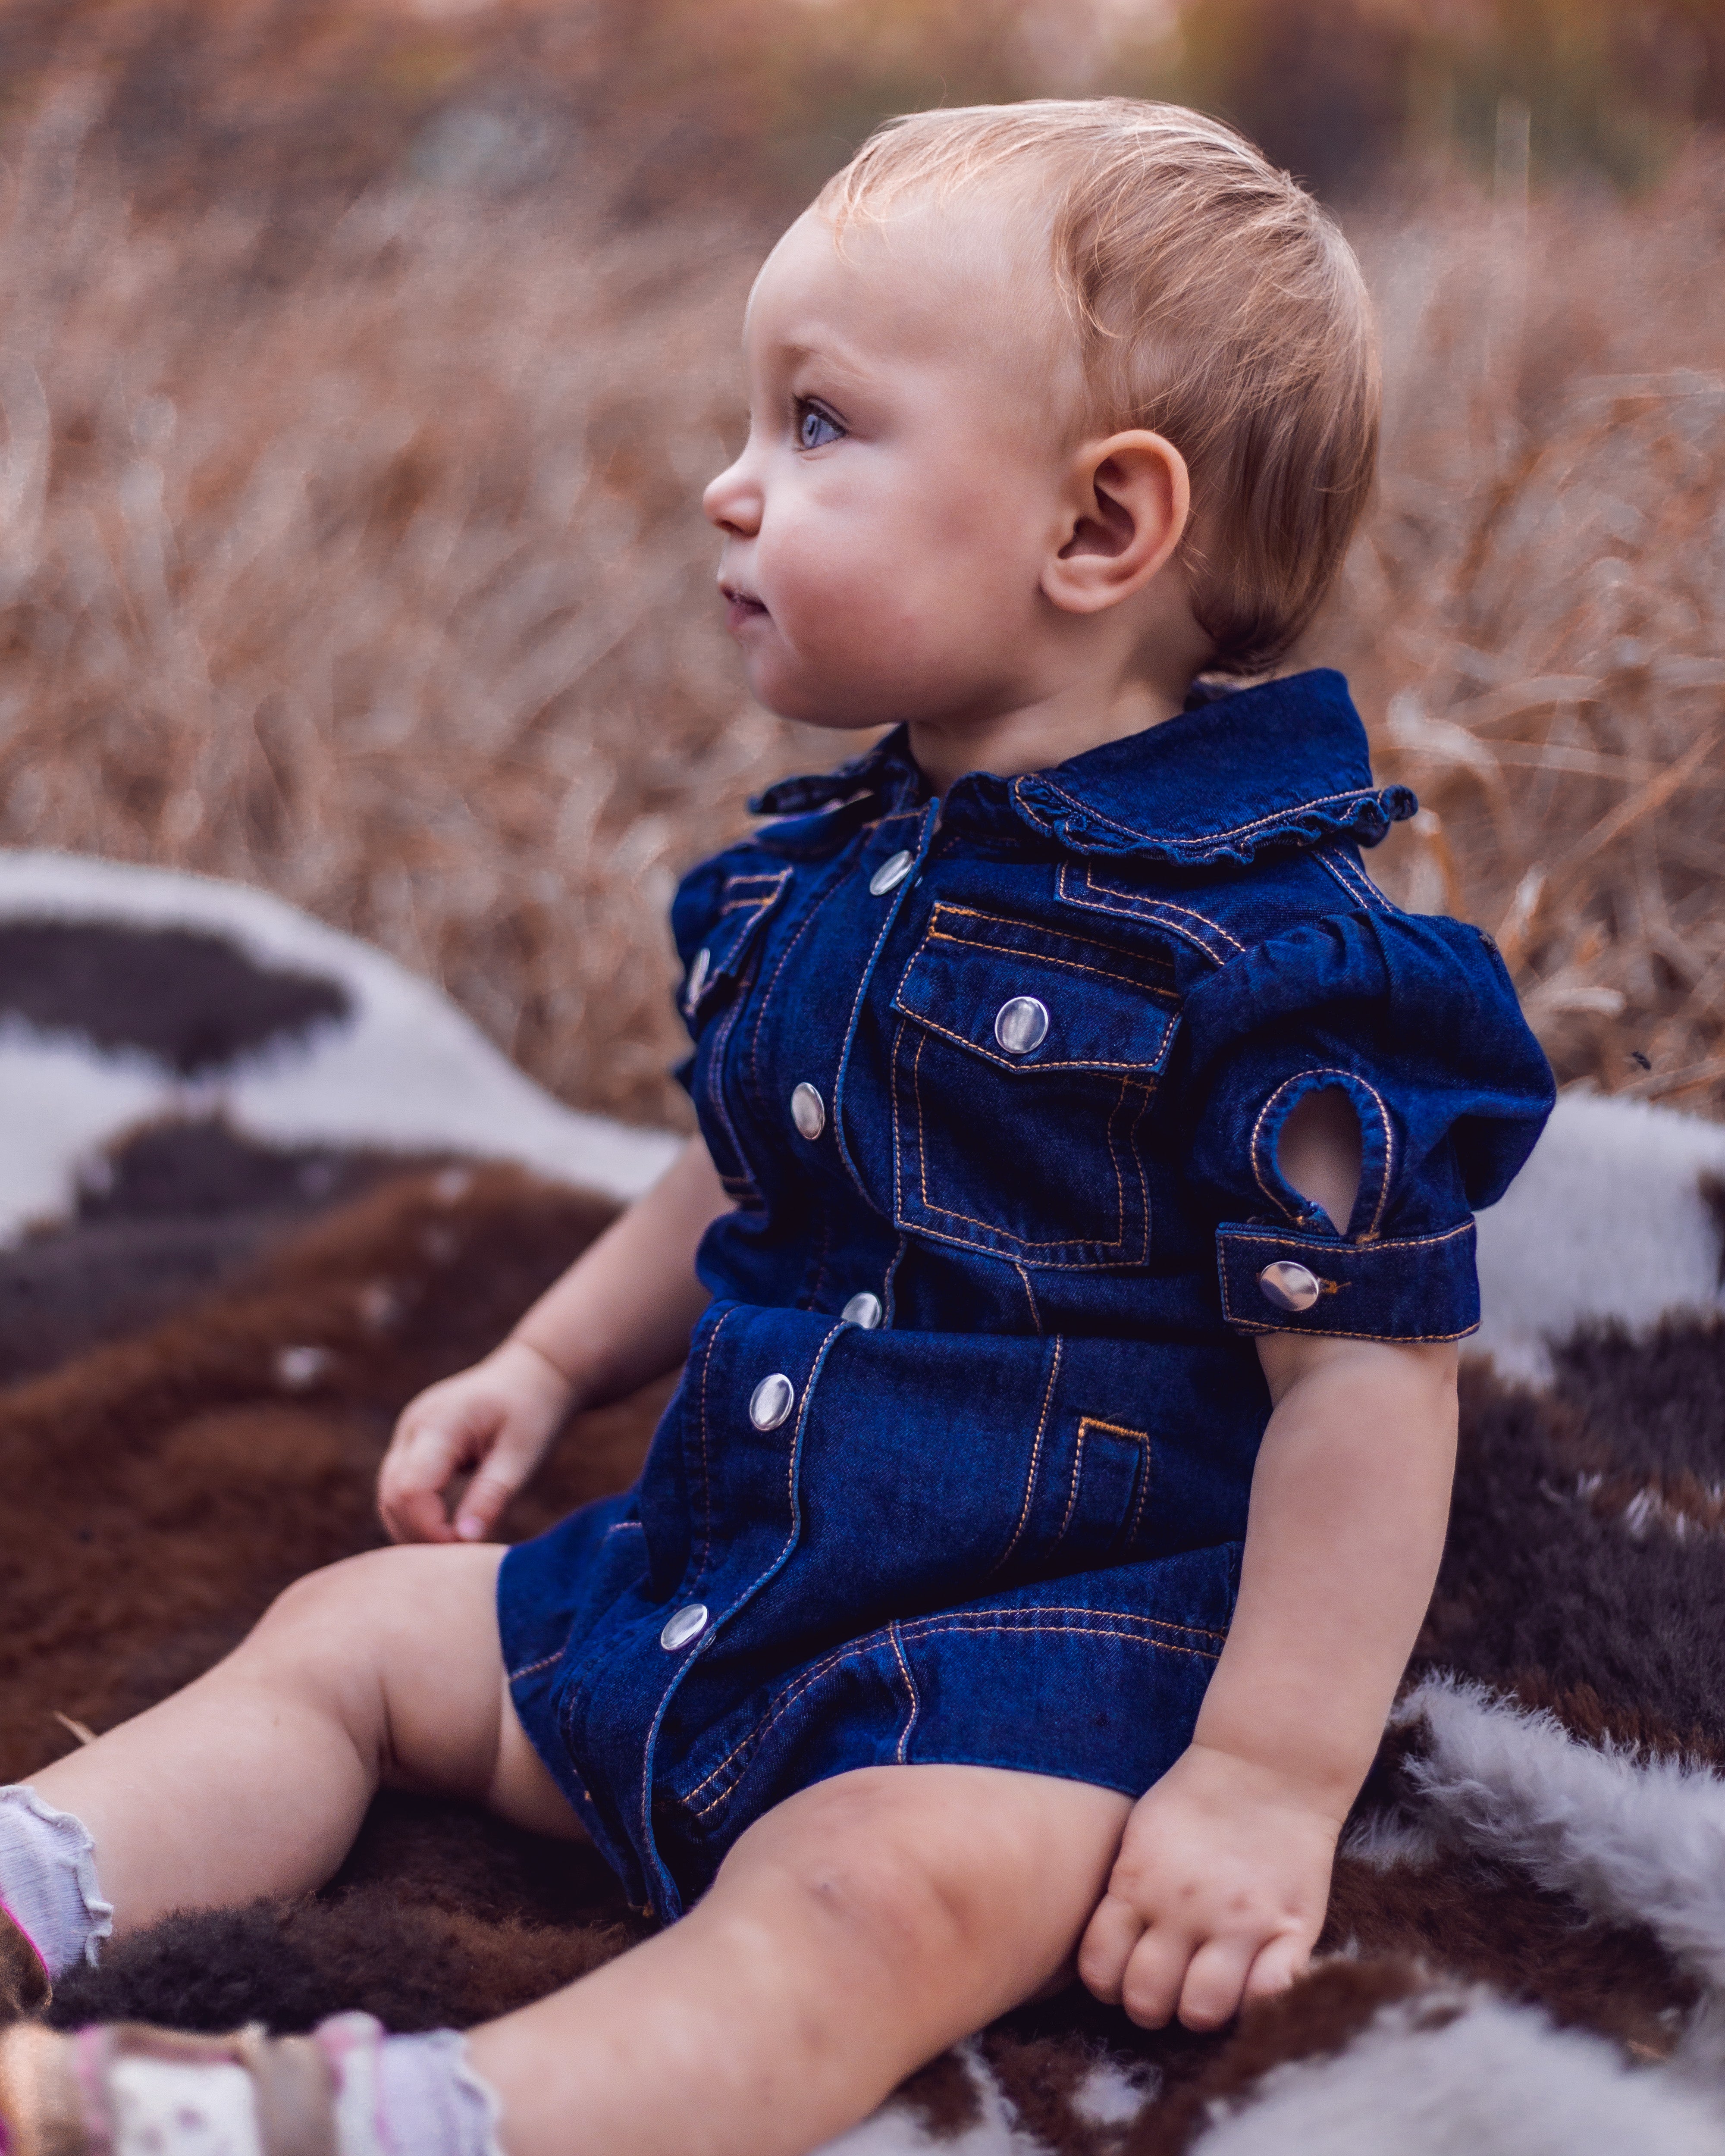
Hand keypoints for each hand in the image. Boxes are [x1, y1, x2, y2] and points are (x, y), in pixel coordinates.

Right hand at [377, 1339, 575, 1544]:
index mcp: (441, 1423)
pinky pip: (400, 1486)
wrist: (533, 1373)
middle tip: (462, 1556)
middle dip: (420, 1533)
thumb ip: (493, 1494)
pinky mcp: (414, 1444)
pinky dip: (417, 1513)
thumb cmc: (534, 1410)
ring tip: (457, 1546)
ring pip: (389, 1494)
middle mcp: (414, 1426)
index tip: (466, 1547)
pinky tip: (447, 1531)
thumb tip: (465, 1541)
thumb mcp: (523, 1453)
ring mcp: (409, 1433)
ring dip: (415, 1527)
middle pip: (392, 1495)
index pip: (410, 1489)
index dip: (429, 1528)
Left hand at [1076, 1742, 1339, 2030]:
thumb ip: (1123, 1892)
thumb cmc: (1193, 1800)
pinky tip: (1252, 1980)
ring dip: (1201, 2008)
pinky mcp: (1291, 1928)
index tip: (1123, 1975)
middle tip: (1168, 1987)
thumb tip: (1107, 1952)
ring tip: (1208, 1986)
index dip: (1108, 1984)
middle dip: (1151, 2005)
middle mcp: (1183, 1910)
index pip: (1100, 1969)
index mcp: (1137, 1884)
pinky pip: (1269, 1996)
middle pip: (1148, 2000)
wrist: (1265, 1766)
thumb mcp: (1137, 1835)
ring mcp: (1239, 1922)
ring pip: (1203, 2010)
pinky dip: (1258, 2001)